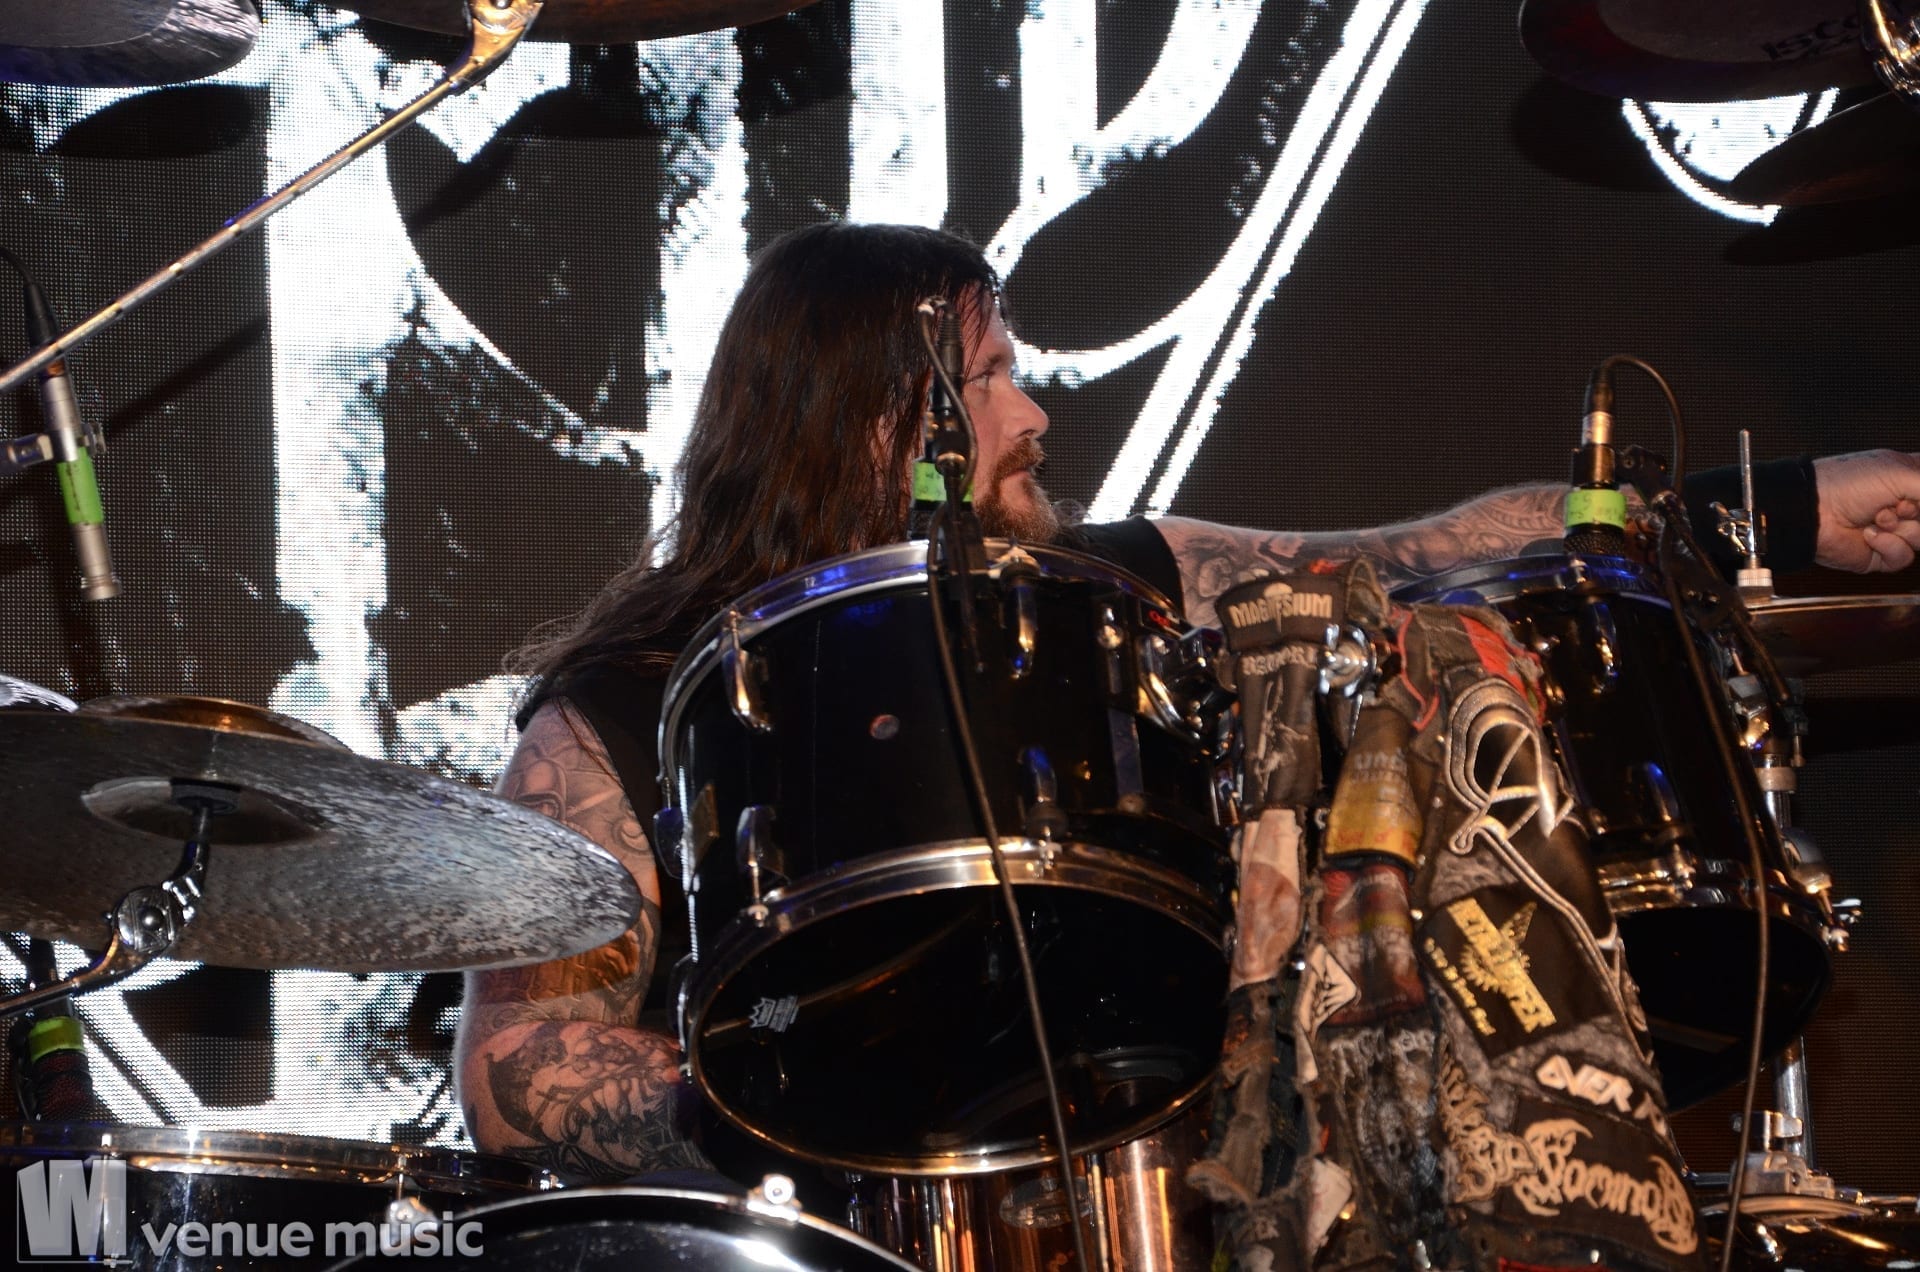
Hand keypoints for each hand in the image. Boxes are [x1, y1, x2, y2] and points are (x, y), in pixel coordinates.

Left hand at [1813, 450, 1919, 572]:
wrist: (1812, 511)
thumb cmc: (1847, 483)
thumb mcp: (1902, 473)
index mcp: (1910, 476)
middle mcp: (1905, 503)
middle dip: (1917, 510)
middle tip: (1900, 503)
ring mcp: (1894, 529)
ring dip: (1902, 527)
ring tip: (1878, 516)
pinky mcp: (1881, 553)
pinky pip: (1903, 557)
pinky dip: (1888, 545)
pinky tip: (1869, 533)